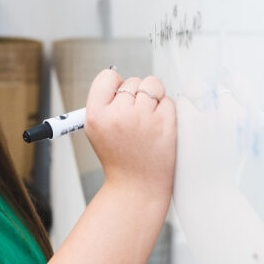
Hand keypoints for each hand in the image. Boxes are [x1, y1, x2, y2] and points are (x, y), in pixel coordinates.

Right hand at [83, 68, 176, 201]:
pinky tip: (157, 126)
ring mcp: (142, 118)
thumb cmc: (119, 158)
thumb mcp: (95, 132)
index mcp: (96, 116)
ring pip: (152, 84)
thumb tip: (120, 80)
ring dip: (152, 97)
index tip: (120, 96)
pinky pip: (167, 100)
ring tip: (147, 118)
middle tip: (134, 118)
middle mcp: (118, 115)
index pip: (107, 77)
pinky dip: (165, 109)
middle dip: (135, 95)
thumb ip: (103, 104)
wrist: (137, 186)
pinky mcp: (165, 123)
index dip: (115, 85)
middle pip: (132, 81)